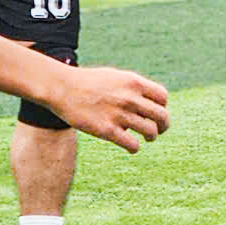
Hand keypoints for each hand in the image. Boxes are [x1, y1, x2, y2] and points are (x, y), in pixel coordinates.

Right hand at [49, 66, 170, 152]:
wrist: (62, 88)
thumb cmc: (88, 82)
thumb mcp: (115, 77)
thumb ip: (132, 87)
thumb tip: (147, 101)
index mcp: (133, 82)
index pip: (163, 97)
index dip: (162, 106)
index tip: (154, 112)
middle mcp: (130, 98)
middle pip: (162, 116)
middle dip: (163, 126)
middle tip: (158, 131)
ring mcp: (119, 114)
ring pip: (150, 131)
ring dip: (151, 137)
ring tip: (146, 138)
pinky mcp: (107, 130)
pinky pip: (133, 145)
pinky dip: (134, 148)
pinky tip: (130, 146)